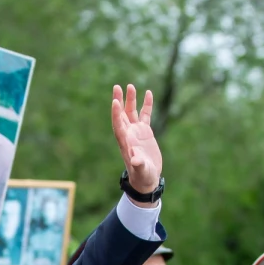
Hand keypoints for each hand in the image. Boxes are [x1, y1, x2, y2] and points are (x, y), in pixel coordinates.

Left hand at [110, 84, 162, 200]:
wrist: (147, 178)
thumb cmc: (143, 176)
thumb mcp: (141, 170)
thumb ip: (138, 164)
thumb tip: (136, 160)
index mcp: (125, 142)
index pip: (118, 125)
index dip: (116, 114)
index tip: (115, 102)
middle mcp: (128, 134)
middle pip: (122, 114)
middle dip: (119, 101)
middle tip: (117, 87)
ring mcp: (136, 132)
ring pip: (132, 112)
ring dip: (130, 100)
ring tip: (130, 85)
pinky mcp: (145, 132)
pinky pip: (145, 115)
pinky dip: (146, 105)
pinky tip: (148, 93)